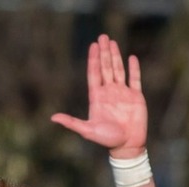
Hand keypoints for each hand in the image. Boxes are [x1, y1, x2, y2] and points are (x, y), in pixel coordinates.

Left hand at [51, 35, 146, 158]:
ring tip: (113, 42)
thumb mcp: (87, 130)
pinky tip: (131, 58)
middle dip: (104, 53)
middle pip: (105, 68)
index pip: (94, 74)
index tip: (93, 46)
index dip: (93, 59)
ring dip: (116, 56)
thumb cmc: (106, 140)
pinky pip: (135, 79)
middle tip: (102, 37)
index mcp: (97, 97)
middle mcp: (109, 92)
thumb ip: (71, 122)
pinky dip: (134, 69)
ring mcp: (123, 93)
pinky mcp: (136, 97)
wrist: (127, 147)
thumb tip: (52, 118)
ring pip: (118, 70)